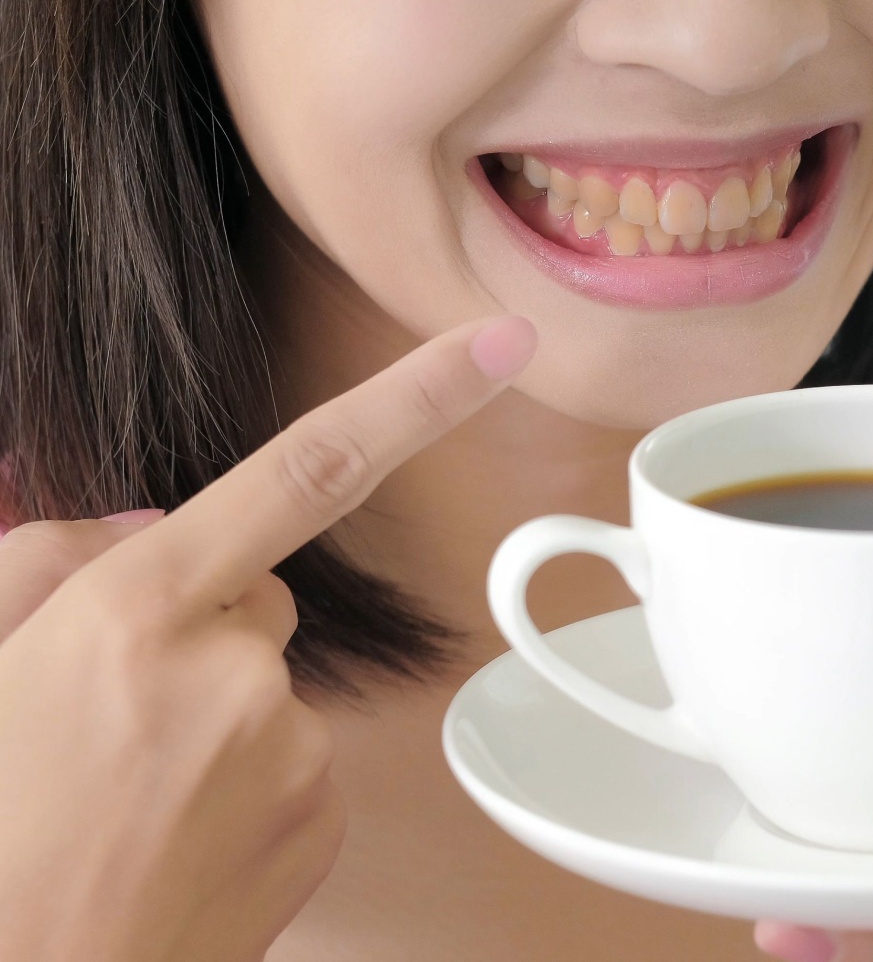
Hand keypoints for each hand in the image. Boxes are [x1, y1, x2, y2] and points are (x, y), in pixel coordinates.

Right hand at [0, 316, 536, 961]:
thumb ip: (58, 559)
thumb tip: (159, 523)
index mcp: (136, 613)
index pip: (306, 469)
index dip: (419, 396)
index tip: (508, 342)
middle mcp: (238, 674)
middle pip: (260, 599)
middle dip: (199, 628)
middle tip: (104, 714)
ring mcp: (293, 756)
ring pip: (269, 689)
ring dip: (213, 718)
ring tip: (121, 795)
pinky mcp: (322, 826)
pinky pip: (293, 765)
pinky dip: (242, 783)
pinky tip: (166, 835)